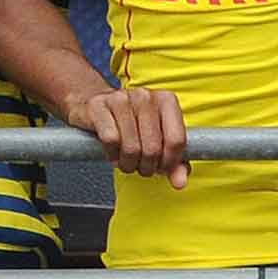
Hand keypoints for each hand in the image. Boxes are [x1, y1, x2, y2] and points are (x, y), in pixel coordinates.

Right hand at [71, 86, 188, 187]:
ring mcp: (122, 99)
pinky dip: (111, 154)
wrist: (97, 105)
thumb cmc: (131, 123)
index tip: (162, 168)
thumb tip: (180, 181)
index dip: (169, 163)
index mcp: (167, 100)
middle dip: (146, 167)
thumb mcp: (157, 137)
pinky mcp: (99, 106)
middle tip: (140, 166)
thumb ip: (174, 161)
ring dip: (128, 164)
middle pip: (153, 148)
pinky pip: (110, 140)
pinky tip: (113, 153)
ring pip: (131, 147)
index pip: (176, 140)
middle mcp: (146, 97)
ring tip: (126, 161)